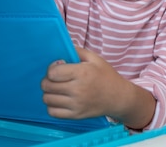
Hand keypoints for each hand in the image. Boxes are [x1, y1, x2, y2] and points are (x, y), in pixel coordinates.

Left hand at [41, 47, 155, 128]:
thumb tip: (60, 49)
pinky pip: (52, 112)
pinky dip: (52, 106)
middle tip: (56, 78)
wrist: (118, 97)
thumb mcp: (95, 58)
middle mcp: (78, 90)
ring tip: (57, 89)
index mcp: (82, 73)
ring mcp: (76, 105)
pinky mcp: (76, 116)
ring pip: (47, 99)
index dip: (51, 68)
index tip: (58, 66)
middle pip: (47, 86)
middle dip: (47, 80)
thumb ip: (77, 51)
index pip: (53, 73)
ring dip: (49, 93)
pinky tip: (59, 100)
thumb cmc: (106, 75)